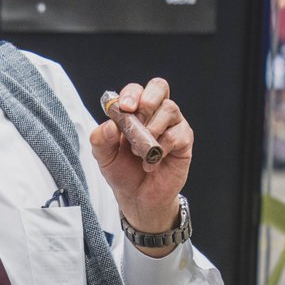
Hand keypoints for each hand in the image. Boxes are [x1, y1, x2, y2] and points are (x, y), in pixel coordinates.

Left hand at [89, 77, 192, 239]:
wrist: (138, 197)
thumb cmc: (122, 171)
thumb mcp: (103, 157)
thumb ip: (100, 139)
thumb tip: (110, 124)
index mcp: (134, 112)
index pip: (137, 90)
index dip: (131, 94)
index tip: (124, 108)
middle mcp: (155, 113)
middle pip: (159, 87)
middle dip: (147, 100)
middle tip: (138, 119)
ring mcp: (172, 125)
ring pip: (169, 109)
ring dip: (152, 129)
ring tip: (139, 152)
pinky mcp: (184, 141)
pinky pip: (177, 134)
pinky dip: (161, 148)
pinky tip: (150, 163)